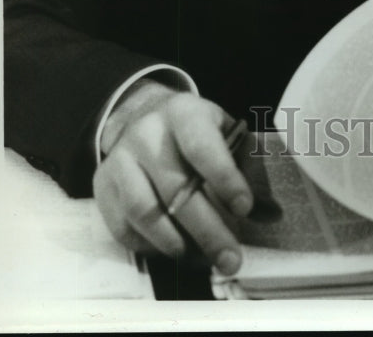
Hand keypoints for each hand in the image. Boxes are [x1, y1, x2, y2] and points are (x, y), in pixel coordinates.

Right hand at [93, 83, 253, 275]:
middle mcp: (147, 133)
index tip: (244, 208)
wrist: (143, 117)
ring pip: (145, 212)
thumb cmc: (194, 132)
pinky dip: (151, 246)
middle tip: (231, 259)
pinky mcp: (102, 186)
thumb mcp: (223, 133)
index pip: (202, 147)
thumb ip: (246, 168)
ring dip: (177, 243)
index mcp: (184, 113)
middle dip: (208, 230)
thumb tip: (271, 213)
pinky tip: (174, 249)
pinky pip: (124, 227)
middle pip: (176, 189)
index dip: (224, 179)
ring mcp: (120, 159)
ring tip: (202, 258)